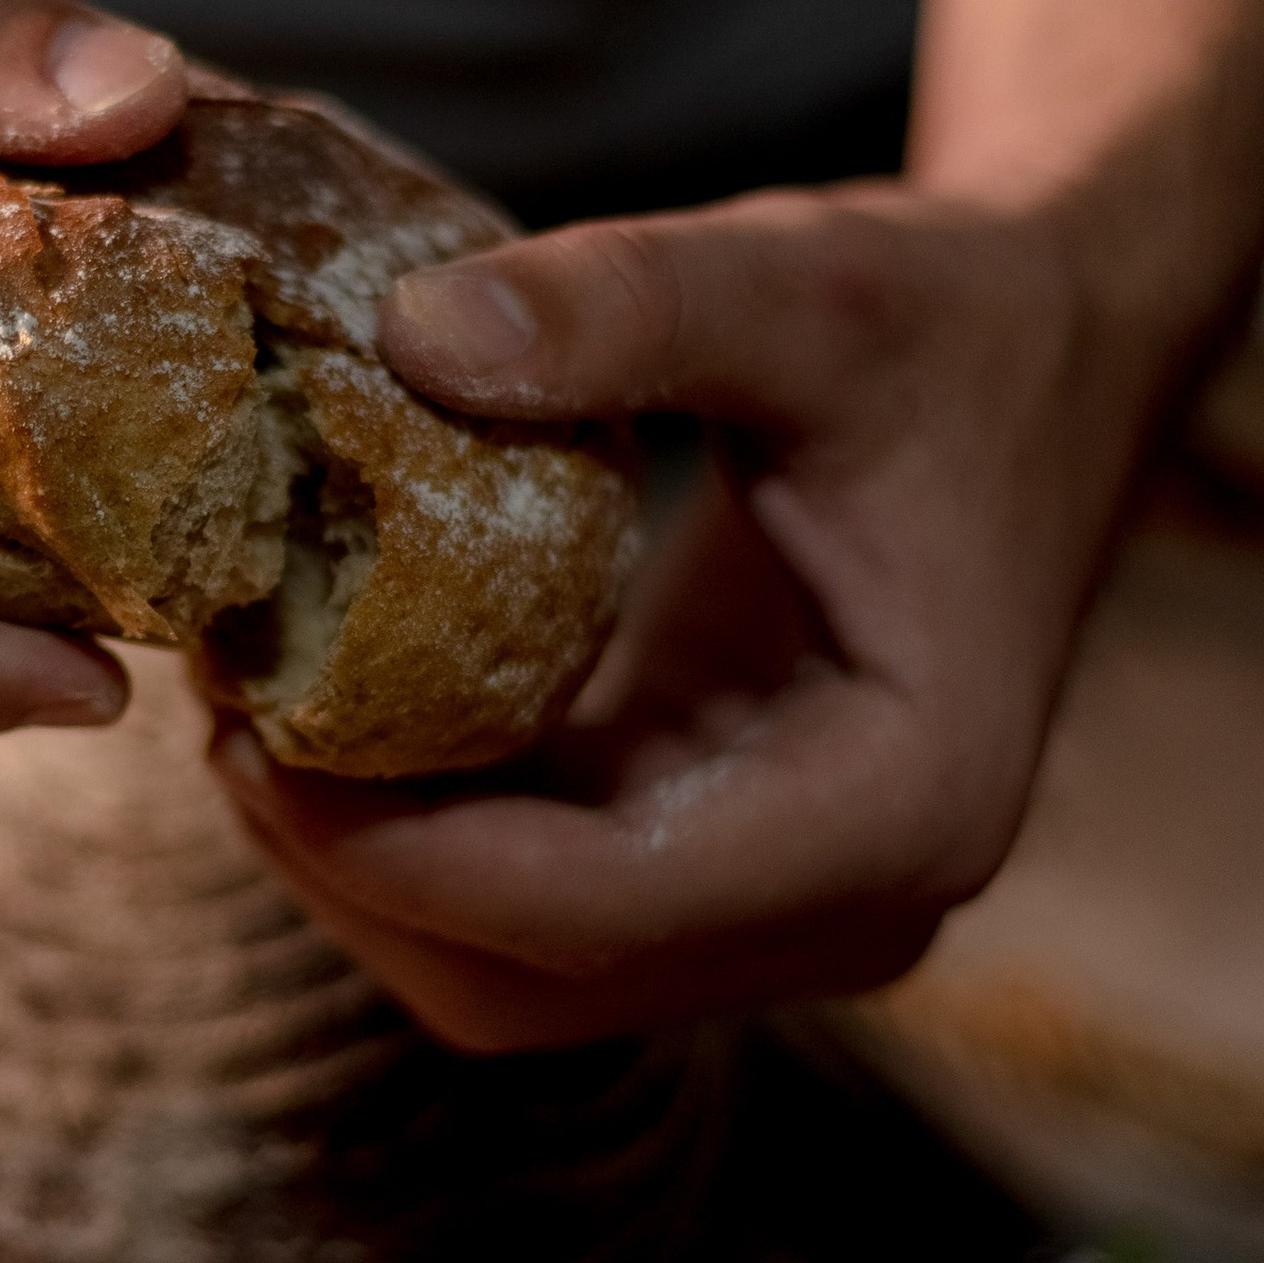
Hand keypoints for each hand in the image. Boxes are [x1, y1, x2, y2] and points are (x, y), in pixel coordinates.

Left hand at [209, 186, 1164, 1046]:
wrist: (1048, 349)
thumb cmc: (944, 316)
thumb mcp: (800, 278)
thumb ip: (623, 303)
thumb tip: (408, 334)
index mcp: (903, 803)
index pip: (601, 907)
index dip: (397, 853)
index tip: (244, 731)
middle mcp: (858, 900)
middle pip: (537, 984)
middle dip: (355, 876)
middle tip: (215, 713)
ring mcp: (790, 899)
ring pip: (517, 974)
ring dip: (368, 872)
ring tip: (247, 705)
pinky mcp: (726, 859)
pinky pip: (534, 906)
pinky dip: (419, 835)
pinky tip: (326, 705)